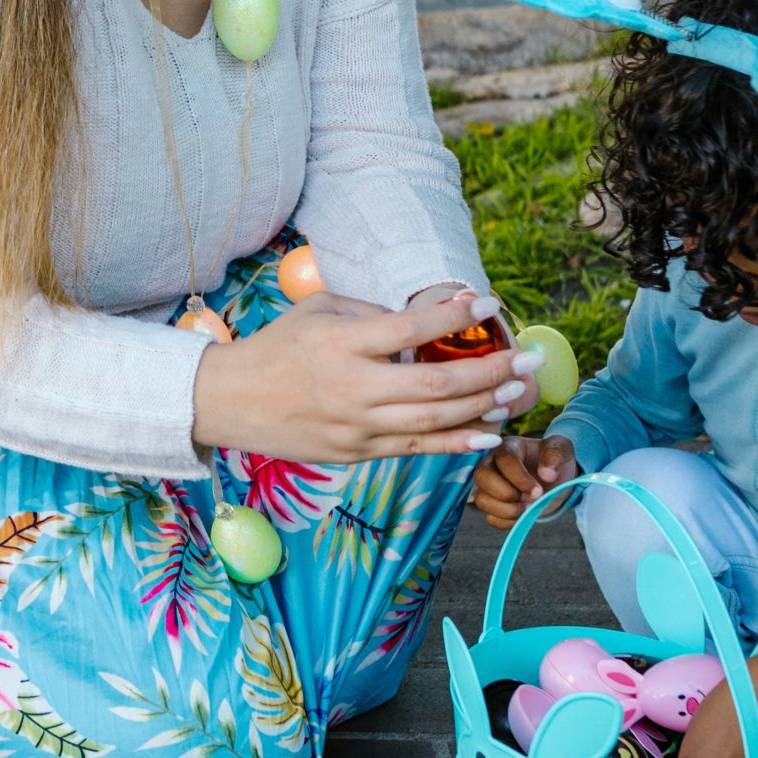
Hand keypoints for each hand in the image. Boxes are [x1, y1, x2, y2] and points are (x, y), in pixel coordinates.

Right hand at [191, 290, 534, 464]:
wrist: (230, 401)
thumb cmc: (277, 348)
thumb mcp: (318, 311)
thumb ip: (372, 314)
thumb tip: (425, 322)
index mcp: (341, 343)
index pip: (410, 329)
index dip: (455, 316)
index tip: (489, 304)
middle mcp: (352, 388)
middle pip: (435, 386)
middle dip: (490, 372)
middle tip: (527, 360)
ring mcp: (356, 427)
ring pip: (434, 422)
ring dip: (484, 407)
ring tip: (517, 392)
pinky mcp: (357, 453)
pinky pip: (417, 449)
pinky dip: (457, 442)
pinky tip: (491, 432)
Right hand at [468, 435, 578, 530]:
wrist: (557, 480)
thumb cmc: (555, 460)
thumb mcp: (562, 449)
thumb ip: (556, 455)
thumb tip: (546, 474)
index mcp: (508, 447)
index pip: (503, 460)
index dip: (519, 478)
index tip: (538, 491)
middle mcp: (492, 464)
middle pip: (480, 476)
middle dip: (505, 493)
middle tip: (528, 499)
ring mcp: (489, 486)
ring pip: (481, 500)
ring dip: (505, 510)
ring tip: (526, 508)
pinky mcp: (493, 505)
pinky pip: (490, 518)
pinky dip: (507, 521)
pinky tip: (523, 515)